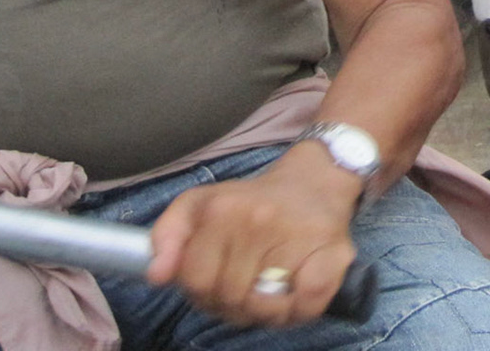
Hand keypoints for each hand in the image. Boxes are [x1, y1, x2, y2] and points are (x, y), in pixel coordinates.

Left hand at [147, 142, 360, 327]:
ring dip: (263, 311)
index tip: (216, 275)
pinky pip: (306, 306)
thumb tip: (156, 275)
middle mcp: (259, 220)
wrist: (316, 179)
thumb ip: (167, 234)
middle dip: (231, 302)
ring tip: (267, 287)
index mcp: (223, 210)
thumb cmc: (252, 200)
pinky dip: (296, 311)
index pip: (195, 281)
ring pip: (263, 309)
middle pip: (229, 298)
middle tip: (245, 281)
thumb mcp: (199, 204)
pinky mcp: (333, 254)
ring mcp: (298, 237)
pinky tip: (293, 293)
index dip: (201, 290)